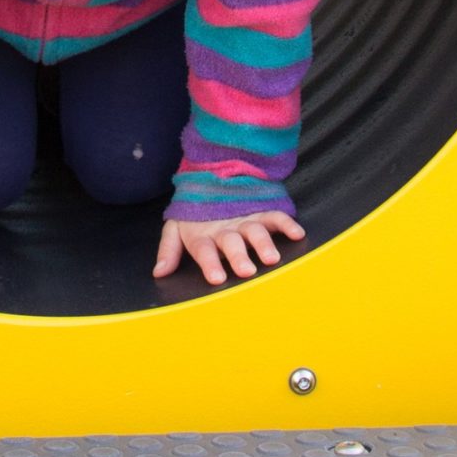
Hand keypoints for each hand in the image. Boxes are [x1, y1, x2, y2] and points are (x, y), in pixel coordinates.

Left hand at [154, 212, 305, 284]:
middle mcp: (225, 228)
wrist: (212, 178)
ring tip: (271, 258)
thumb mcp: (177, 228)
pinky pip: (275, 217)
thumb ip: (169, 250)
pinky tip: (297, 234)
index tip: (217, 278)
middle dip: (238, 256)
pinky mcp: (261, 213)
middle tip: (246, 271)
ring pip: (255, 231)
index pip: (204, 250)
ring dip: (263, 243)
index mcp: (203, 235)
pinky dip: (287, 224)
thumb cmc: (196, 215)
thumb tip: (159, 273)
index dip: (210, 263)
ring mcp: (244, 220)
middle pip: (231, 242)